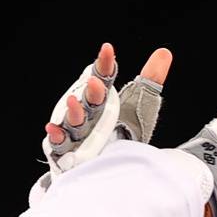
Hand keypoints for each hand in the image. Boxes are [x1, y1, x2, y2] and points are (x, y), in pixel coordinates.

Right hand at [33, 42, 172, 201]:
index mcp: (101, 99)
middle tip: (95, 82)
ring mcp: (74, 132)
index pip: (101, 77)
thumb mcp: (139, 107)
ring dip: (73, 112)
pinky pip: (59, 145)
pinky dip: (55, 137)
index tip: (107, 49)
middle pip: (88, 99)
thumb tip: (164, 53)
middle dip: (91, 91)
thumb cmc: (120, 134)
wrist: (109, 167)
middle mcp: (86, 113)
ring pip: (73, 120)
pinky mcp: (65, 153)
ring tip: (73, 102)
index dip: (104, 64)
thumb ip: (150, 80)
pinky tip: (53, 129)